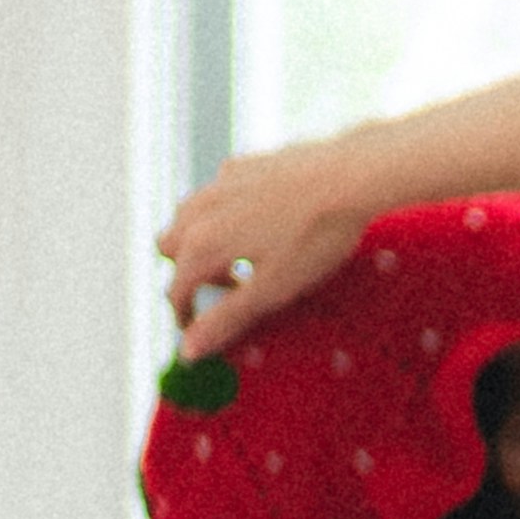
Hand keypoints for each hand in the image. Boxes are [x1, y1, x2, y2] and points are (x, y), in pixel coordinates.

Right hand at [158, 140, 384, 345]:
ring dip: (201, 240)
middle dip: (189, 273)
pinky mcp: (241, 166)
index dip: (186, 316)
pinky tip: (259, 222)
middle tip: (229, 288)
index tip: (200, 329)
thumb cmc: (315, 238)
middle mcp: (199, 211)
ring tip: (242, 257)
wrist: (349, 176)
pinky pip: (215, 194)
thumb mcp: (272, 290)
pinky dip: (222, 214)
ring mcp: (218, 184)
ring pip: (187, 216)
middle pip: (170, 248)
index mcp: (201, 245)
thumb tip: (187, 353)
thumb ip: (226, 319)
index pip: (175, 289)